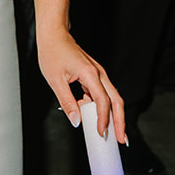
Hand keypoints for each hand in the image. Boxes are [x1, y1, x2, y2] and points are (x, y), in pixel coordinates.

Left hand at [37, 28, 125, 142]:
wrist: (54, 35)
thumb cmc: (53, 53)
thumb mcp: (55, 80)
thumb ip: (67, 102)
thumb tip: (76, 121)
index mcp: (90, 73)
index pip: (103, 101)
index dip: (104, 119)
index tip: (102, 133)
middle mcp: (99, 73)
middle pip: (116, 100)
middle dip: (120, 121)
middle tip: (122, 139)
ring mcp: (98, 74)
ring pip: (112, 98)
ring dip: (113, 116)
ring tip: (111, 132)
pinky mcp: (94, 75)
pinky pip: (102, 94)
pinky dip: (101, 107)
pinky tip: (93, 116)